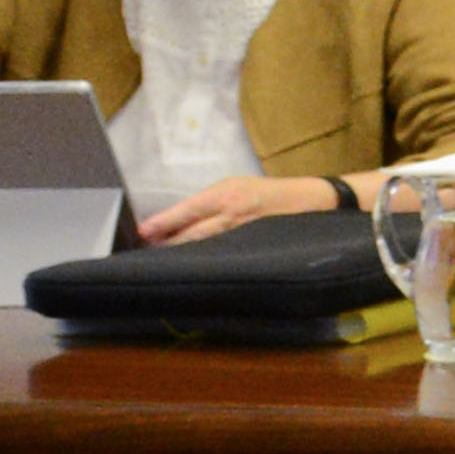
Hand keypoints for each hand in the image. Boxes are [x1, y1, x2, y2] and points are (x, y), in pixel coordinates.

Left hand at [138, 172, 343, 243]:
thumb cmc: (268, 192)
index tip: (142, 232)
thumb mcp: (237, 186)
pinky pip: (226, 254)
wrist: (312, 199)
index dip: (164, 222)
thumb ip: (210, 203)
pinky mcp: (255, 245)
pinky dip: (208, 260)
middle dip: (169, 243)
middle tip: (148, 251)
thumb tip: (178, 221)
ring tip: (165, 262)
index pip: (187, 210)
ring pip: (207, 246)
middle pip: (193, 232)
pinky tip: (197, 267)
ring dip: (185, 253)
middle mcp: (233, 212)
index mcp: (225, 194)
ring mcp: (245, 231)